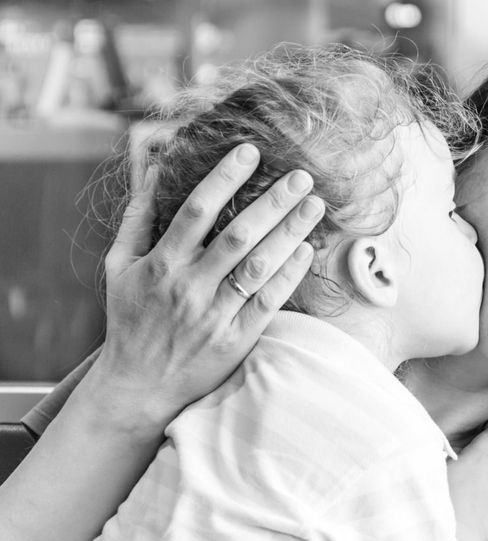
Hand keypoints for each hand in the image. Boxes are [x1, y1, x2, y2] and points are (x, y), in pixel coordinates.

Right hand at [86, 143, 323, 431]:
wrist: (138, 387)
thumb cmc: (130, 321)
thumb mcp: (119, 268)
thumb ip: (136, 220)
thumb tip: (152, 172)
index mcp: (161, 264)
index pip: (196, 211)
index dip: (224, 179)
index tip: (250, 153)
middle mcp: (189, 287)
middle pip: (237, 236)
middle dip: (271, 202)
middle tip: (301, 175)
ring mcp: (215, 314)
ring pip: (257, 266)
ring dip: (289, 233)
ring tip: (314, 205)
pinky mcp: (236, 339)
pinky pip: (267, 302)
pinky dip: (288, 275)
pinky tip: (307, 250)